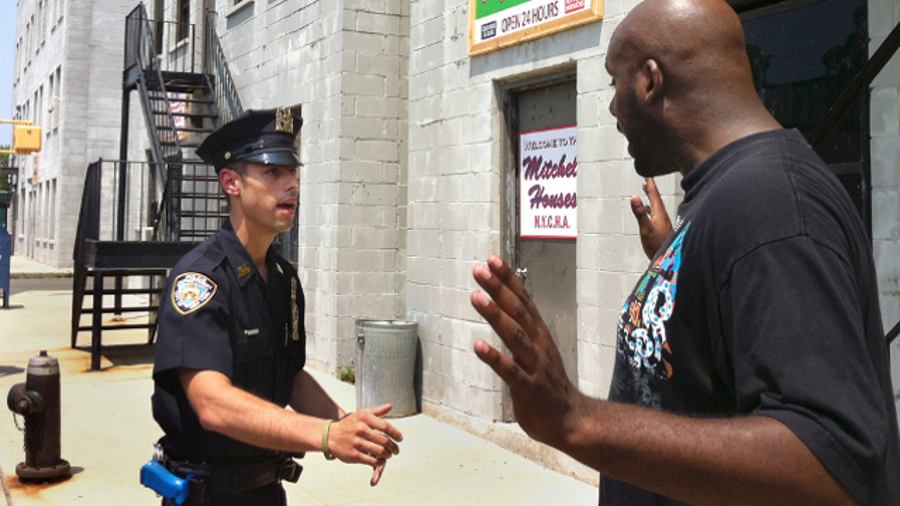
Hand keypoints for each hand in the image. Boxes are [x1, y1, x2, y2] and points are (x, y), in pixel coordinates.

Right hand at [327, 404, 402, 485]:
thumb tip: (390, 406)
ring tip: (389, 455)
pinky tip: (381, 460)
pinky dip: (380, 462)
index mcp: (364, 418)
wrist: (330, 436)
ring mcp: (357, 443)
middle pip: (384, 441)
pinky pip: (372, 461)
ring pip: (380, 452)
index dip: (395, 433)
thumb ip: (376, 410)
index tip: (400, 438)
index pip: (385, 426)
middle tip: (396, 450)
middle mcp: (360, 430)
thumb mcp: (361, 414)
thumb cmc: (348, 425)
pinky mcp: (354, 455)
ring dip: (388, 455)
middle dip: (393, 447)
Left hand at [470, 255, 582, 448]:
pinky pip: (510, 371)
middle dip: (499, 288)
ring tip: (476, 296)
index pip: (523, 301)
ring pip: (515, 336)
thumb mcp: (538, 351)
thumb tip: (505, 308)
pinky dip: (494, 358)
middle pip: (518, 311)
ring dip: (495, 315)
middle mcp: (537, 345)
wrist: (571, 420)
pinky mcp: (528, 389)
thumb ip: (523, 331)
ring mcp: (534, 366)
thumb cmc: (549, 386)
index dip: (508, 280)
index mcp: (539, 335)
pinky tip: (479, 346)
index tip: (492, 259)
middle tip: (480, 269)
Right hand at [630, 177, 672, 259]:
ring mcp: (662, 222)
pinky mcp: (661, 228)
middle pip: (656, 198)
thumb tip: (634, 197)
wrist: (667, 259)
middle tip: (647, 180)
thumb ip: (639, 213)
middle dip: (651, 189)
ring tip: (646, 192)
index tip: (648, 175)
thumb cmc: (657, 245)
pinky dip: (650, 208)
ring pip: (656, 205)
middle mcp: (662, 215)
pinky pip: (655, 213)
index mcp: (659, 213)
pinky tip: (648, 211)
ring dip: (651, 198)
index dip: (650, 184)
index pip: (654, 195)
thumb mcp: (645, 228)